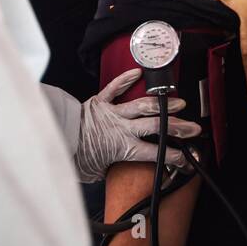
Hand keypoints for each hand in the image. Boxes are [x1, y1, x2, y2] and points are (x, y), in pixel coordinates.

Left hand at [75, 68, 201, 182]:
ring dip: (163, 104)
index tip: (186, 158)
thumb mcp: (95, 171)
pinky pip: (115, 88)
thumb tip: (112, 170)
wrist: (53, 139)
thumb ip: (109, 168)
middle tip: (193, 128)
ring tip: (179, 103)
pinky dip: (126, 79)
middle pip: (157, 126)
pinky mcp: (99, 101)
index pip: (156, 153)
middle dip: (178, 127)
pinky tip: (138, 73)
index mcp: (123, 148)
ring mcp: (112, 113)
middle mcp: (122, 128)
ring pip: (144, 106)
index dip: (174, 156)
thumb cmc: (72, 157)